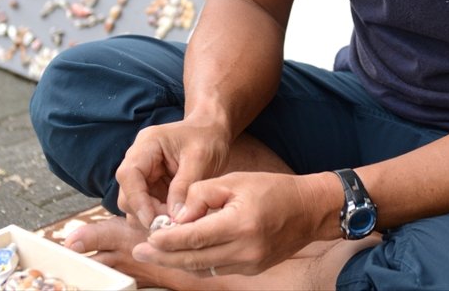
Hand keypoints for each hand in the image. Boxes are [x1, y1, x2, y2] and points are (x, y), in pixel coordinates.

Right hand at [115, 116, 231, 227]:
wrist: (213, 131)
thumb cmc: (208, 137)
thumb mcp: (200, 158)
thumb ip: (184, 186)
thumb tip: (174, 217)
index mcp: (147, 144)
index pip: (128, 175)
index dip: (137, 200)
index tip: (153, 221)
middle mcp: (139, 159)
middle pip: (127, 194)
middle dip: (146, 212)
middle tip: (170, 225)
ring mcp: (144, 174)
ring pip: (135, 204)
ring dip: (152, 217)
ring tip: (176, 222)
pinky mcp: (152, 186)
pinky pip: (148, 207)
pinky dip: (159, 216)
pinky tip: (176, 219)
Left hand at [132, 171, 321, 275]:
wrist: (309, 210)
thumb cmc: (272, 189)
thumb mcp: (235, 179)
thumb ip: (203, 193)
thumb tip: (179, 215)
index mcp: (239, 224)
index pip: (194, 237)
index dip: (167, 239)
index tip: (148, 237)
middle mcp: (244, 250)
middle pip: (194, 259)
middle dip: (164, 256)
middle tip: (140, 250)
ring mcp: (249, 264)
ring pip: (203, 268)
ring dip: (178, 261)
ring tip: (155, 252)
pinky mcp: (252, 269)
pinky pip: (217, 269)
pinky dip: (198, 262)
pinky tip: (183, 253)